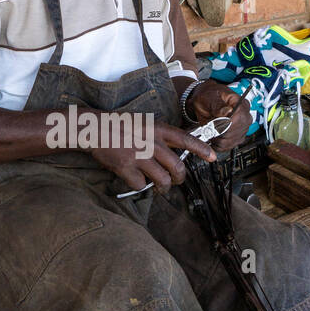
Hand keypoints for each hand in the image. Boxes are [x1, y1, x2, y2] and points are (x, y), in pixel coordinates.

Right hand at [91, 118, 216, 193]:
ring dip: (164, 187)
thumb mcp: (144, 123)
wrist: (96, 129)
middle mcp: (151, 143)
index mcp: (158, 129)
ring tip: (160, 187)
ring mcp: (139, 156)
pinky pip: (141, 185)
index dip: (201, 150)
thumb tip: (173, 152)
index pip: (185, 139)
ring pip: (163, 180)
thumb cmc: (120, 125)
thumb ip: (159, 136)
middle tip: (176, 181)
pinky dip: (140, 187)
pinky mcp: (126, 168)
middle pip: (177, 167)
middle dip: (180, 178)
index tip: (213, 158)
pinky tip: (136, 180)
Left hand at [186, 82, 250, 152]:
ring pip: (231, 141)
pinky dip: (218, 144)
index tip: (214, 122)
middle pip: (236, 132)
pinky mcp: (236, 137)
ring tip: (211, 130)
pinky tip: (214, 136)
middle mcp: (244, 116)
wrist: (205, 101)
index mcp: (241, 104)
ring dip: (218, 138)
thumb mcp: (210, 96)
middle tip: (210, 125)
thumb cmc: (209, 96)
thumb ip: (217, 104)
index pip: (239, 118)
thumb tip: (227, 111)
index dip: (225, 123)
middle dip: (220, 131)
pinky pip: (228, 146)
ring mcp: (242, 128)